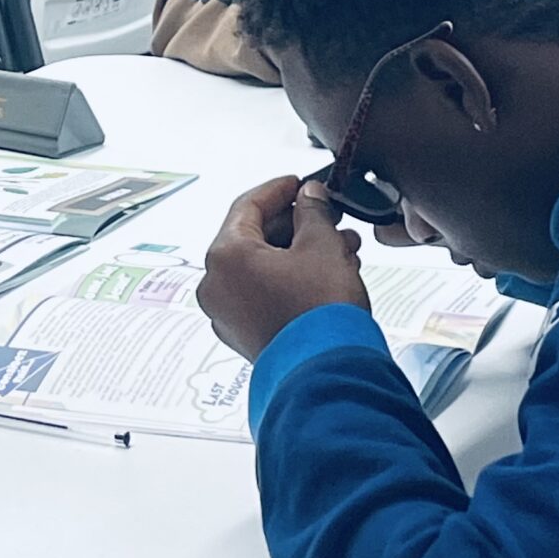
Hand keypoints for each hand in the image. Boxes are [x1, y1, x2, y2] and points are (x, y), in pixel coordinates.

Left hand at [197, 175, 370, 363]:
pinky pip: (265, 293)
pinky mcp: (246, 336)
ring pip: (264, 268)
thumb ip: (313, 212)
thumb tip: (310, 197)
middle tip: (327, 216)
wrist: (328, 374)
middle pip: (254, 238)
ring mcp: (228, 315)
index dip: (278, 190)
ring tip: (341, 247)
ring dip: (301, 252)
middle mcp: (216, 286)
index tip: (299, 183)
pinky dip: (292, 278)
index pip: (247, 206)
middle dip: (296, 225)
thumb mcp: (322, 245)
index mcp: (224, 257)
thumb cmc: (319, 314)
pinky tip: (328, 273)